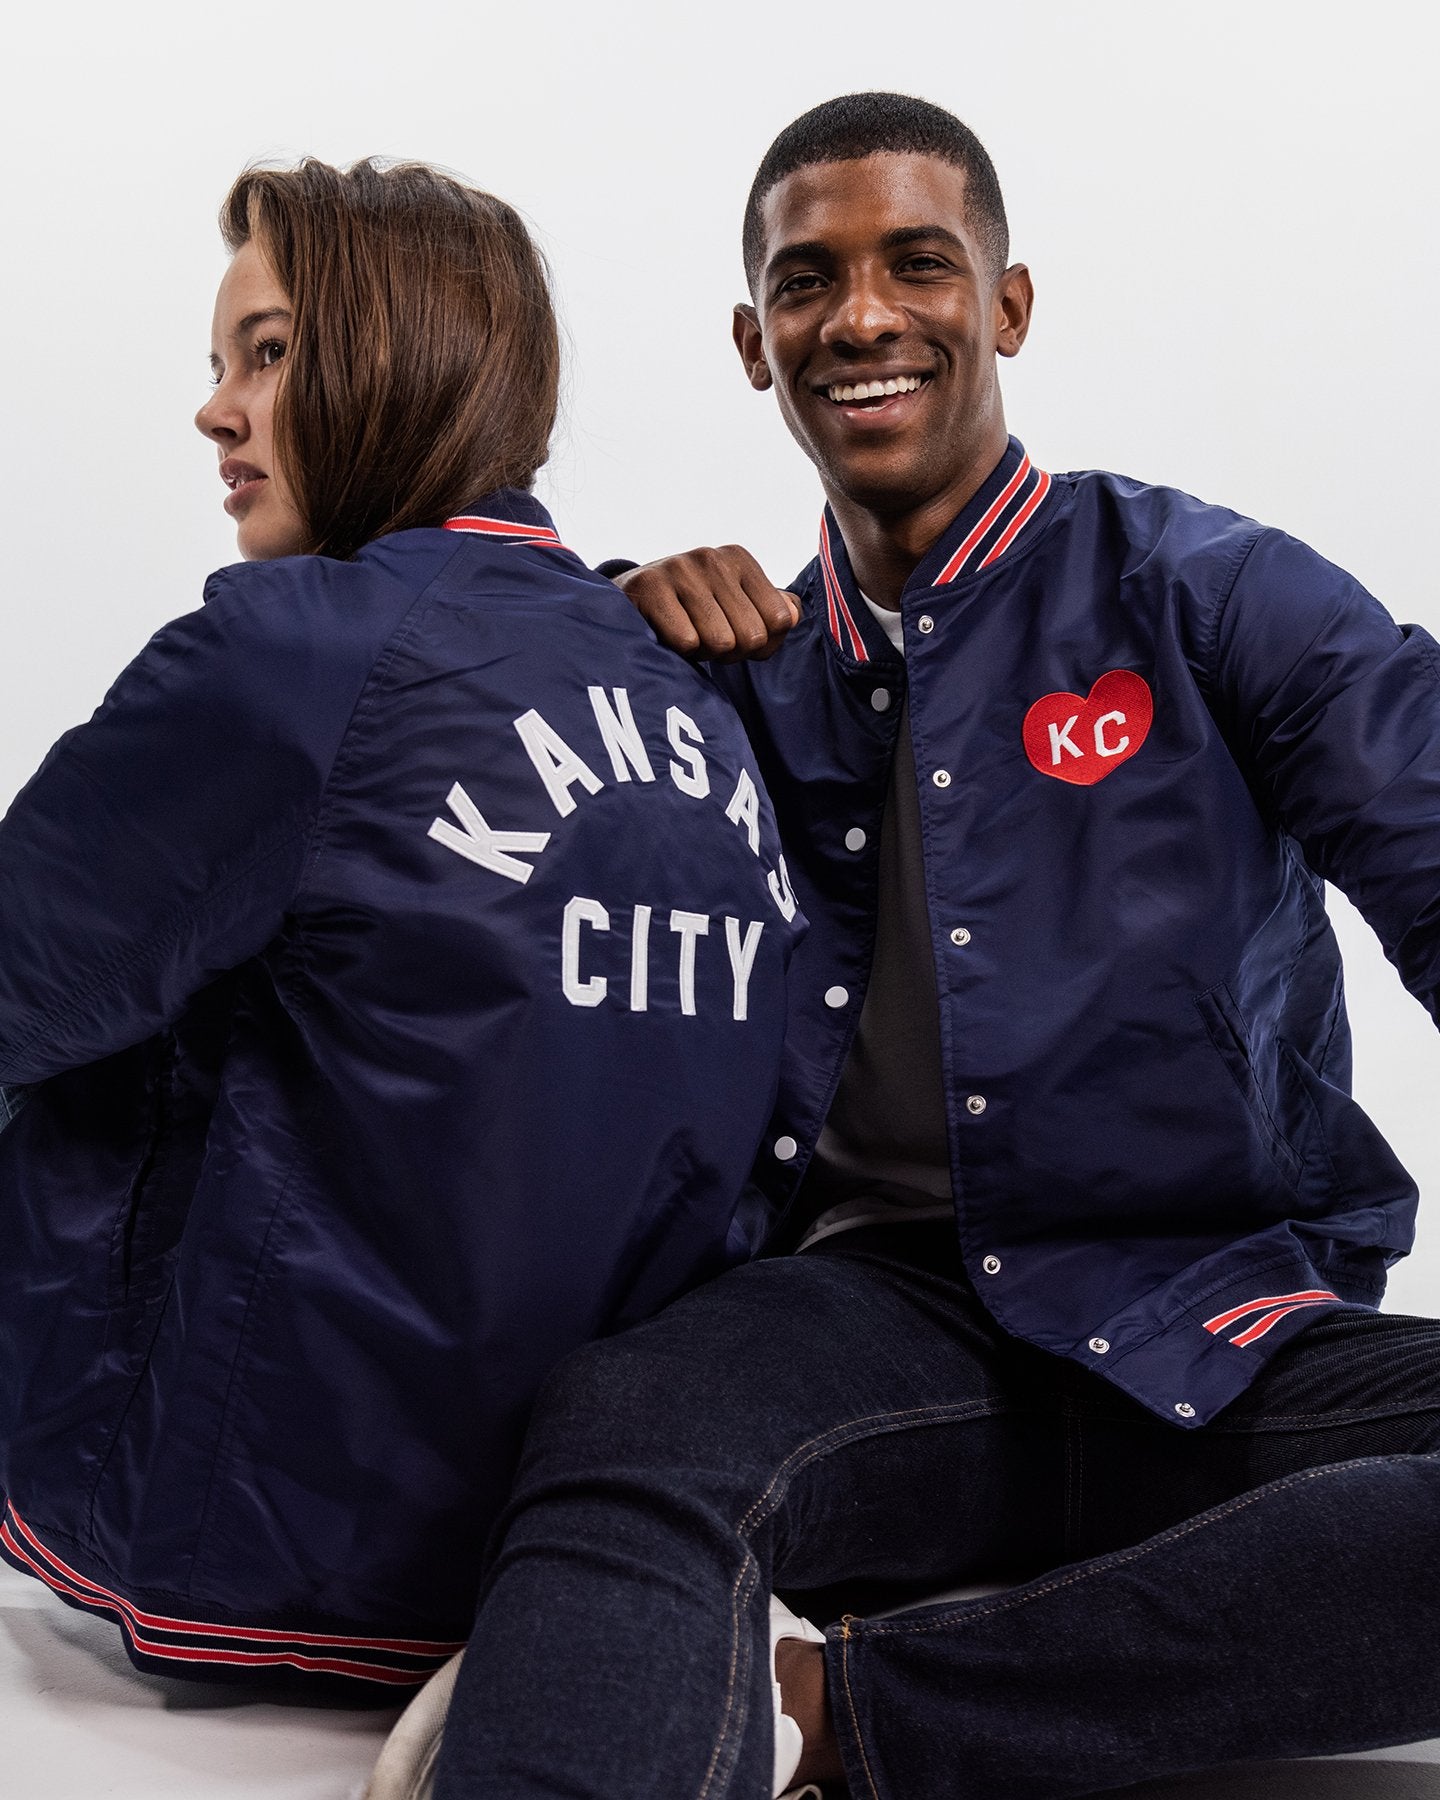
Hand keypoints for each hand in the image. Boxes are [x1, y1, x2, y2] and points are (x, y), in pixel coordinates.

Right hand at [616, 547, 800, 661]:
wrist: (628, 601)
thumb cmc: (691, 610)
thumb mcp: (738, 606)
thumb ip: (777, 613)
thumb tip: (790, 616)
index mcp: (740, 559)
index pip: (780, 621)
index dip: (760, 644)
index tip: (735, 634)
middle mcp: (712, 558)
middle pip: (751, 636)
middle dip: (731, 653)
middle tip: (707, 640)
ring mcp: (679, 568)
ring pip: (720, 642)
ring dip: (703, 653)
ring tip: (687, 636)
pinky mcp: (649, 587)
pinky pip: (687, 642)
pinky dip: (679, 652)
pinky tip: (666, 636)